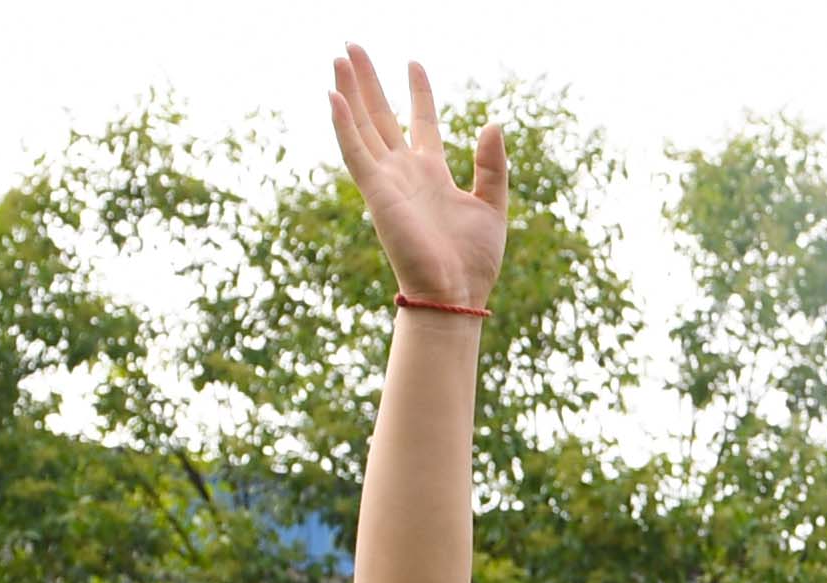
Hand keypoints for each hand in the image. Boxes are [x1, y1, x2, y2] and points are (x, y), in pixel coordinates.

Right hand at [329, 48, 507, 312]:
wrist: (454, 292)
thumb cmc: (474, 260)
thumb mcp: (492, 204)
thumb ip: (492, 165)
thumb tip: (493, 123)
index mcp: (432, 173)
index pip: (420, 121)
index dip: (418, 92)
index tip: (413, 62)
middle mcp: (405, 172)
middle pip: (381, 115)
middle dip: (369, 81)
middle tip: (353, 46)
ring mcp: (387, 180)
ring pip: (362, 125)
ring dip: (349, 91)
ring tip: (340, 57)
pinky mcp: (376, 192)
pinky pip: (354, 151)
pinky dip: (343, 124)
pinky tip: (333, 96)